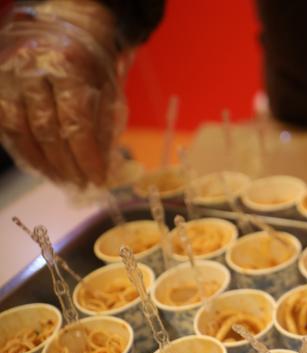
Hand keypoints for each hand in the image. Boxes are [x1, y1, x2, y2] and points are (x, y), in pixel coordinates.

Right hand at [0, 1, 125, 187]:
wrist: (59, 24)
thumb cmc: (89, 61)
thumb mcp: (107, 87)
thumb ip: (106, 126)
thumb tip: (105, 168)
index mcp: (68, 66)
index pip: (76, 124)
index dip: (87, 157)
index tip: (97, 179)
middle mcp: (32, 67)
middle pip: (47, 131)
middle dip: (66, 165)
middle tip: (81, 185)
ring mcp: (8, 73)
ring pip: (20, 130)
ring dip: (42, 163)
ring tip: (62, 180)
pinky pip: (4, 124)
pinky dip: (22, 149)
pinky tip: (40, 165)